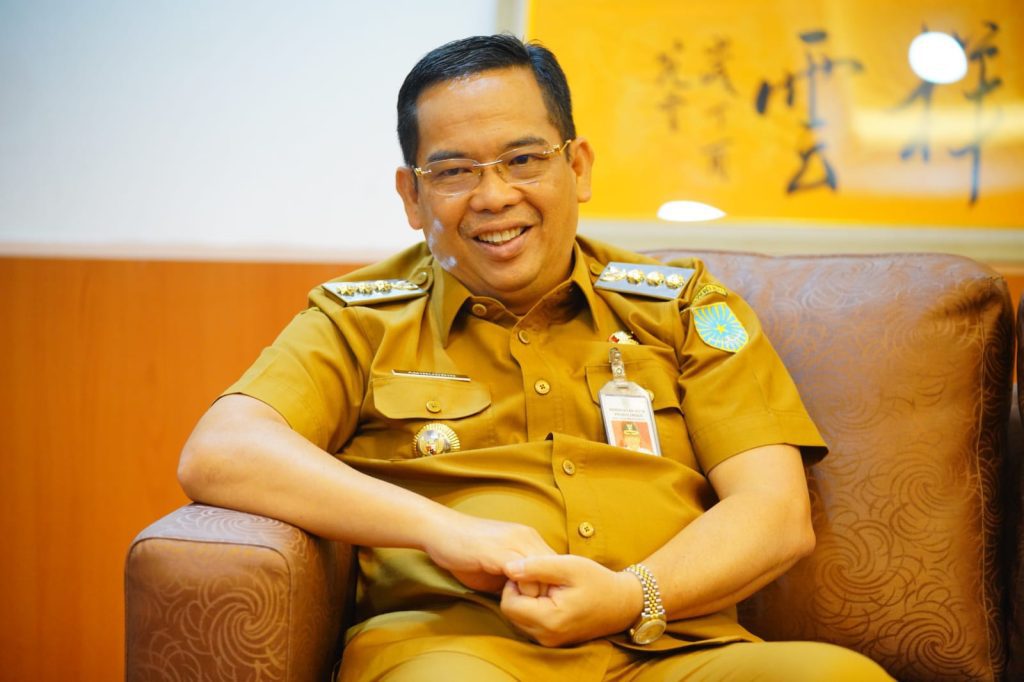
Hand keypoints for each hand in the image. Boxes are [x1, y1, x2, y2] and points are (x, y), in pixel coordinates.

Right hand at [421, 513, 555, 593]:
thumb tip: (531, 600)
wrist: (439, 531)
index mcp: (528, 539)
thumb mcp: (497, 563)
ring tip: (515, 604)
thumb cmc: (465, 551)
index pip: (556, 568)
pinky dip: (519, 590)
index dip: (548, 589)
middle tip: (528, 609)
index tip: (535, 604)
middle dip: (544, 595)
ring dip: (532, 595)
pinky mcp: (500, 551)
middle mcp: (527, 537)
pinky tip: (505, 597)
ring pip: (542, 575)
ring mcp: (515, 542)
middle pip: (555, 573)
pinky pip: (524, 575)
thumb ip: (515, 576)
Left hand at [500, 555, 642, 646]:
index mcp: (550, 620)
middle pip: (511, 613)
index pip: (509, 603)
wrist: (622, 604)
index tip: (532, 570)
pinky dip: (533, 608)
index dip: (514, 583)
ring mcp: (550, 641)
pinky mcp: (552, 640)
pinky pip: (529, 624)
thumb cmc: (597, 581)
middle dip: (519, 592)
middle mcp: (547, 636)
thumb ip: (536, 566)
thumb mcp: (568, 566)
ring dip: (526, 601)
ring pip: (518, 619)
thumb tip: (508, 567)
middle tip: (540, 577)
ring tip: (547, 586)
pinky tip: (550, 595)